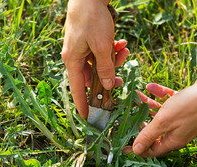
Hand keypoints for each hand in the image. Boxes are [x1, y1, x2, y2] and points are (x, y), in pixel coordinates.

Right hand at [61, 0, 128, 118]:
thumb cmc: (92, 19)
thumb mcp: (102, 47)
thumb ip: (105, 68)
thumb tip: (106, 86)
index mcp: (72, 60)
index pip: (76, 89)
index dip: (82, 104)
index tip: (86, 117)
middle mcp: (74, 57)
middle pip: (92, 77)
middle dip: (108, 77)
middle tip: (121, 78)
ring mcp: (81, 49)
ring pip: (99, 65)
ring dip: (113, 61)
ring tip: (124, 51)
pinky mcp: (87, 42)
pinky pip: (100, 53)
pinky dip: (111, 51)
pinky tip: (122, 44)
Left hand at [132, 63, 196, 156]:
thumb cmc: (190, 106)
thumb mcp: (164, 122)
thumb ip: (148, 135)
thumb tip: (136, 151)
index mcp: (173, 140)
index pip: (152, 150)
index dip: (138, 147)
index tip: (124, 143)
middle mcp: (178, 131)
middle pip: (154, 131)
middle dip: (141, 123)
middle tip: (128, 116)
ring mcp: (182, 118)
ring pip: (160, 114)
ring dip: (148, 105)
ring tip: (136, 96)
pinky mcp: (186, 104)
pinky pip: (169, 101)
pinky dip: (159, 94)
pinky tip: (150, 86)